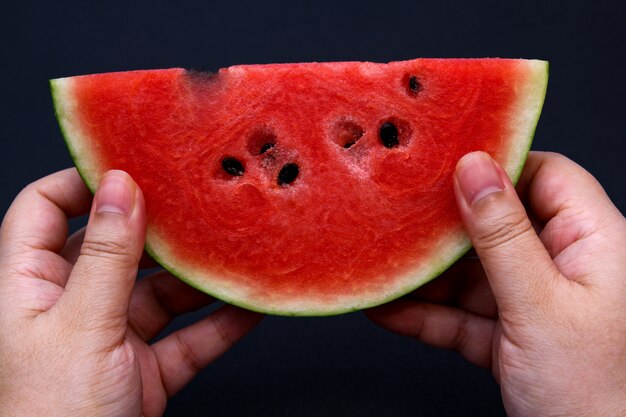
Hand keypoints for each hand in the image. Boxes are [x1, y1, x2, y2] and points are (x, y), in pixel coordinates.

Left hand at [0, 169, 261, 416]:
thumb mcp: (82, 328)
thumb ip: (107, 258)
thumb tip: (122, 187)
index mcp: (28, 286)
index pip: (45, 209)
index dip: (83, 179)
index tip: (133, 159)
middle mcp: (70, 305)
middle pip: (116, 246)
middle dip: (160, 228)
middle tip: (201, 199)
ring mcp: (110, 337)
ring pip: (160, 293)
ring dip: (200, 278)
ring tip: (237, 249)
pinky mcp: (145, 370)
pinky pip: (188, 337)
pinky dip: (220, 324)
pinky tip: (251, 304)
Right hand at [366, 151, 625, 416]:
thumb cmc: (597, 396)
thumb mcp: (538, 306)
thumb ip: (502, 237)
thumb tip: (473, 170)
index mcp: (595, 244)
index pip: (547, 177)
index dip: (498, 168)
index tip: (447, 165)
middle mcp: (567, 268)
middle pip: (499, 227)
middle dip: (446, 231)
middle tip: (400, 220)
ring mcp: (537, 304)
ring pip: (474, 276)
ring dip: (427, 280)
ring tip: (382, 271)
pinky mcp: (513, 338)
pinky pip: (464, 316)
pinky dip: (428, 317)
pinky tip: (390, 311)